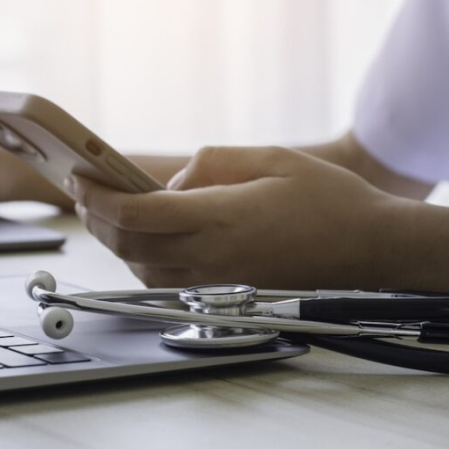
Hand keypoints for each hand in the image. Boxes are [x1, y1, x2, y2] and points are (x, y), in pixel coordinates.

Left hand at [71, 146, 398, 288]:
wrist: (369, 249)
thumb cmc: (327, 200)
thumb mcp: (270, 158)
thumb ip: (211, 164)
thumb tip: (173, 184)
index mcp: (220, 219)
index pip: (136, 213)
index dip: (98, 196)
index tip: (79, 177)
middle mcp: (211, 256)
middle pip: (129, 244)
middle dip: (94, 218)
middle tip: (81, 190)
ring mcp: (217, 279)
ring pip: (141, 267)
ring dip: (113, 240)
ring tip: (103, 211)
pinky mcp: (226, 289)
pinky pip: (165, 279)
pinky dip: (140, 257)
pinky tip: (141, 237)